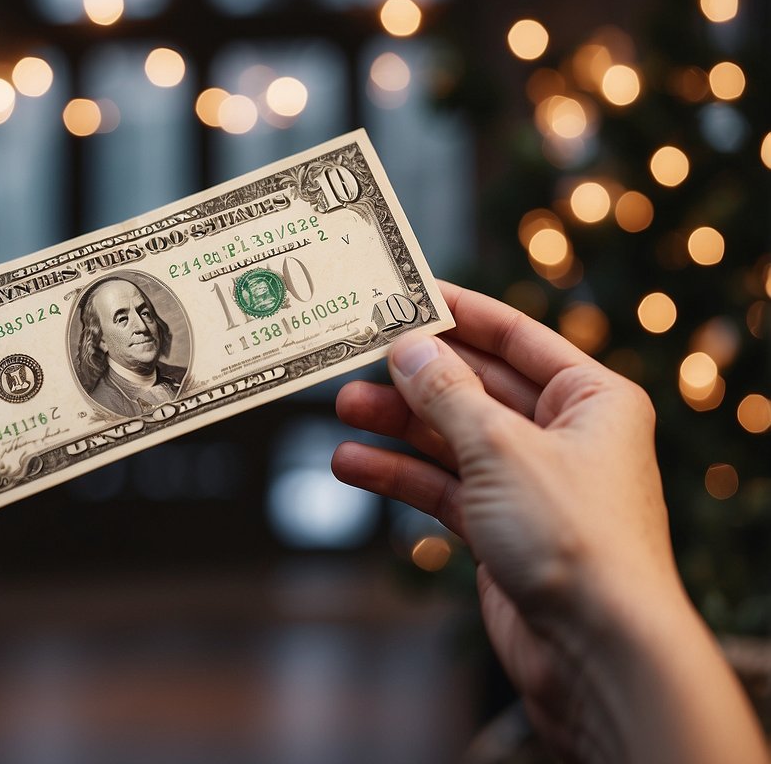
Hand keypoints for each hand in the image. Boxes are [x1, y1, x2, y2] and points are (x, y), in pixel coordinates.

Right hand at [331, 282, 767, 762]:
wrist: (595, 649)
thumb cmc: (575, 538)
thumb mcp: (499, 446)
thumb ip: (446, 393)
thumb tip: (409, 347)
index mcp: (591, 398)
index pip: (517, 335)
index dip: (460, 311)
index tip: (407, 291)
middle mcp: (564, 435)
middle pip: (476, 387)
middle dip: (415, 376)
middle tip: (358, 357)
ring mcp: (530, 484)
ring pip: (452, 438)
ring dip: (398, 425)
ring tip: (344, 410)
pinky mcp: (502, 528)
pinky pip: (442, 486)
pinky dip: (400, 474)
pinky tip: (354, 463)